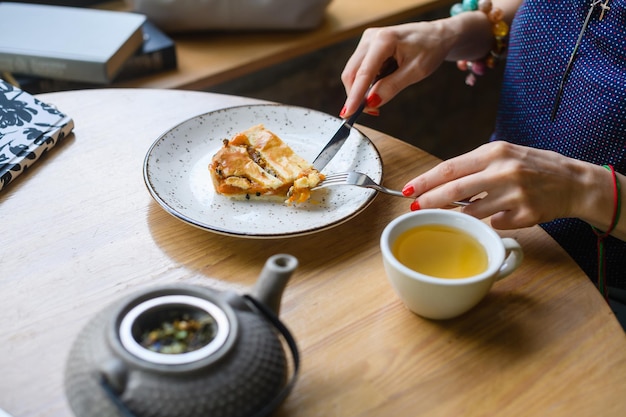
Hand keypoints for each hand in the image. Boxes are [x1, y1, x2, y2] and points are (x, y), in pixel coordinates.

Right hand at [340, 21, 452, 117]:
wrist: (436, 35)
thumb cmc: (430, 48)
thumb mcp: (416, 71)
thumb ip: (392, 86)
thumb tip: (370, 102)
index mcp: (384, 40)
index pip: (363, 73)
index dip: (354, 95)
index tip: (348, 113)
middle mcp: (371, 38)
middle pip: (352, 74)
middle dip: (357, 95)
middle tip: (372, 111)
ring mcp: (367, 42)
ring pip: (354, 74)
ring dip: (363, 90)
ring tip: (384, 93)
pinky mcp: (368, 48)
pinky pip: (361, 71)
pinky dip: (368, 83)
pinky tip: (383, 83)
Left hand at [401, 141, 614, 230]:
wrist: (574, 182)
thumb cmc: (534, 166)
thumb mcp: (504, 155)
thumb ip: (475, 167)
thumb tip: (440, 183)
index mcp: (494, 152)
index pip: (449, 167)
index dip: (425, 181)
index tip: (407, 190)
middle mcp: (504, 171)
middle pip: (454, 190)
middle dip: (429, 201)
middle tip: (415, 208)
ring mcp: (515, 194)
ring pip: (473, 211)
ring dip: (463, 214)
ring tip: (468, 208)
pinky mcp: (526, 215)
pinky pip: (496, 223)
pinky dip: (494, 221)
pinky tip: (506, 212)